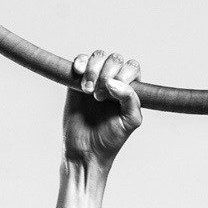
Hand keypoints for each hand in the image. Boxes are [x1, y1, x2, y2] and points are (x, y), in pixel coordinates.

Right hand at [63, 51, 142, 166]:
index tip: (112, 94)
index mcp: (130, 88)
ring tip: (88, 90)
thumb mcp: (130, 121)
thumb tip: (113, 81)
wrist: (85, 151)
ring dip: (94, 69)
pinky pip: (80, 61)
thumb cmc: (111, 138)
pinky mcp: (77, 81)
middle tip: (99, 97)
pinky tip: (80, 74)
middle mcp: (114, 81)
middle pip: (114, 59)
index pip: (131, 67)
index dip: (123, 75)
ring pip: (98, 56)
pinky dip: (81, 63)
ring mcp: (95, 79)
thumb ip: (130, 99)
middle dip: (107, 73)